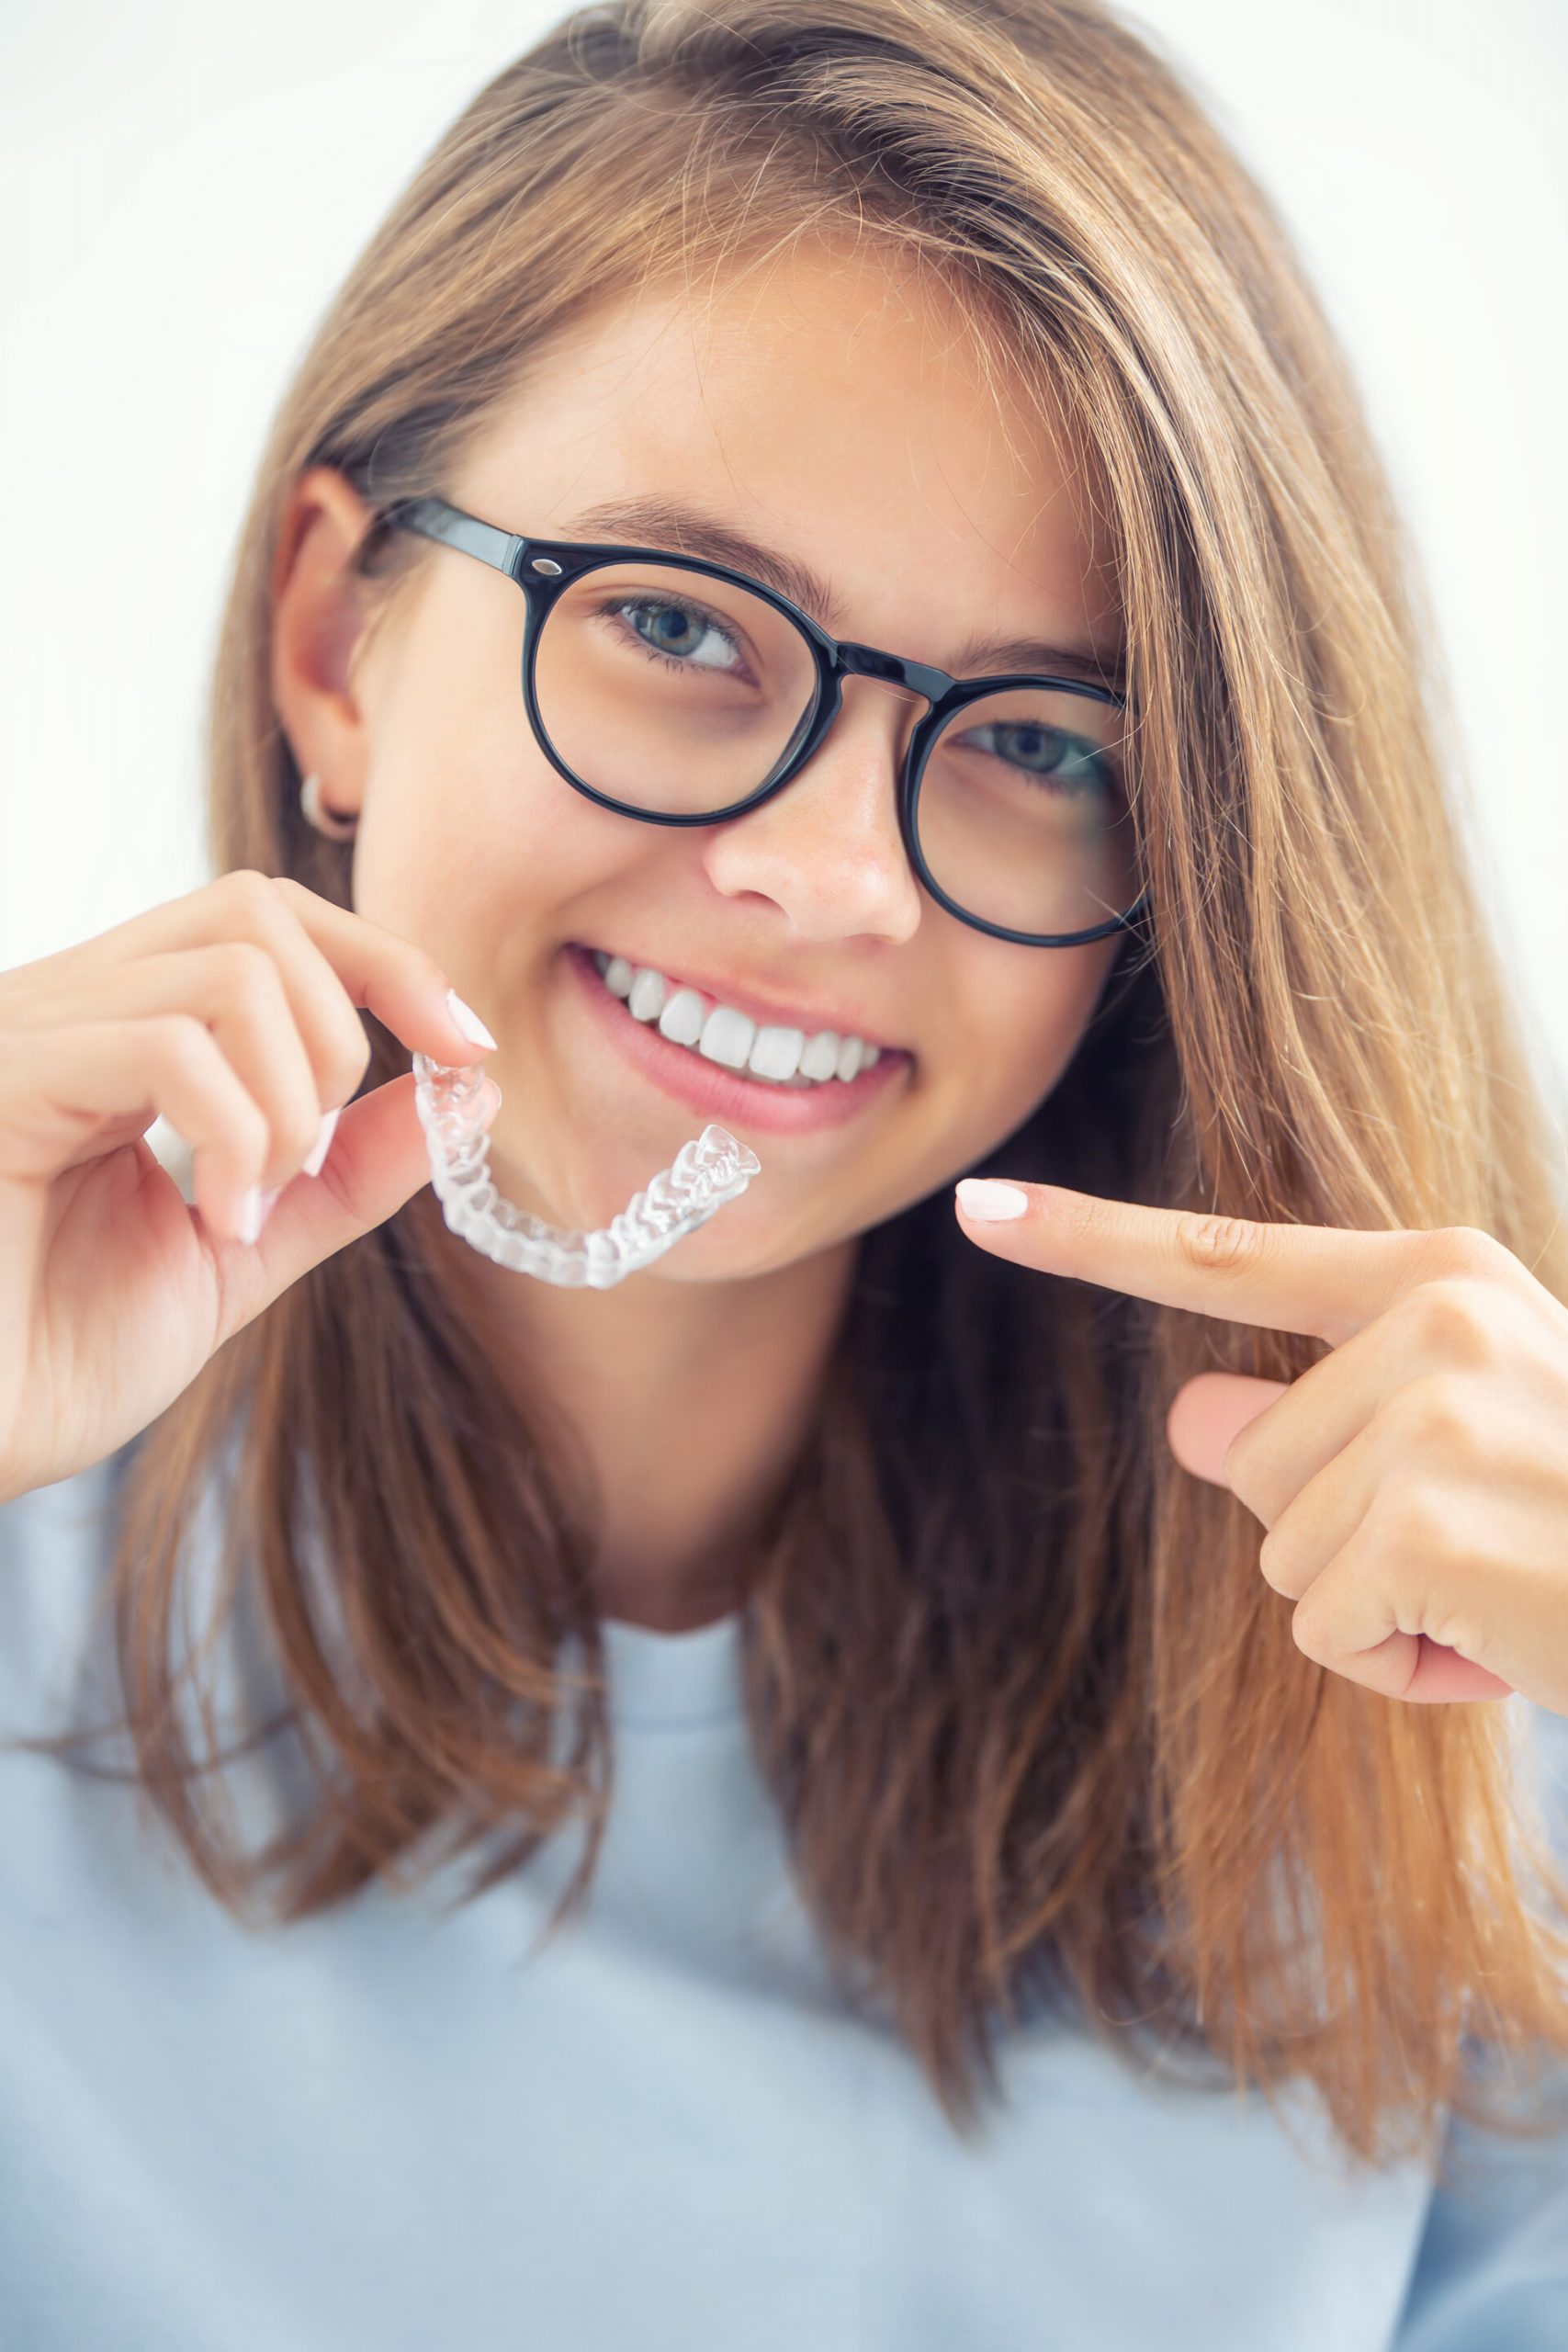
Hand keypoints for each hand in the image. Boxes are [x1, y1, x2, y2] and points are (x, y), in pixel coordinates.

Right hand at [0, 870, 499, 1506]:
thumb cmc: (53, 1357)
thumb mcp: (241, 1249)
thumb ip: (344, 1171)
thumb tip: (468, 1092)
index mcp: (114, 1030)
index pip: (266, 917)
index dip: (388, 963)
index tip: (465, 1052)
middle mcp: (64, 1006)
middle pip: (256, 908)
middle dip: (345, 1025)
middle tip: (310, 1157)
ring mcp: (26, 1032)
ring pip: (230, 967)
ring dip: (291, 1098)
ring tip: (249, 1203)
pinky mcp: (3, 1078)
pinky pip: (168, 1044)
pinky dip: (235, 1134)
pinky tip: (213, 1221)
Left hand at [954, 1177, 1567, 1713]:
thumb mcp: (1465, 1441)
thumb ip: (1325, 1417)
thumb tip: (1194, 1414)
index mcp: (1439, 1277)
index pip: (1229, 1256)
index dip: (1089, 1238)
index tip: (979, 1210)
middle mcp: (1433, 1322)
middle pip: (1249, 1460)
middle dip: (1342, 1535)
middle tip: (1485, 1546)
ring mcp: (1430, 1416)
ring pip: (1283, 1555)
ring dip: (1379, 1607)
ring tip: (1503, 1588)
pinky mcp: (1425, 1523)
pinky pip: (1322, 1628)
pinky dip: (1396, 1667)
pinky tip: (1499, 1643)